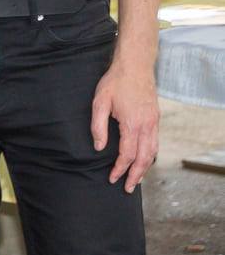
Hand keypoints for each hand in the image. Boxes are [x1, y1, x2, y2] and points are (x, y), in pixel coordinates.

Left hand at [91, 59, 158, 191]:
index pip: (127, 154)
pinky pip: (155, 143)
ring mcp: (154, 122)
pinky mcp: (156, 118)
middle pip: (144, 158)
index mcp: (132, 124)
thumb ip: (98, 126)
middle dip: (136, 175)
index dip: (119, 168)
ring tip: (137, 179)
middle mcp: (147, 126)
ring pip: (153, 152)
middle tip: (128, 188)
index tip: (112, 178)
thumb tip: (98, 147)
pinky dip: (150, 156)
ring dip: (145, 168)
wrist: (135, 66)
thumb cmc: (115, 83)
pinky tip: (144, 160)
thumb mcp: (99, 102)